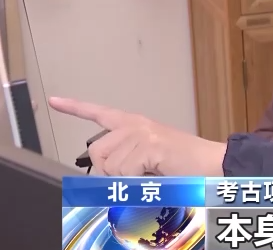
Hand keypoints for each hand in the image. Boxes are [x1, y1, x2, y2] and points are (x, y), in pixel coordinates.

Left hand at [48, 97, 226, 176]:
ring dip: (127, 179)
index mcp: (134, 124)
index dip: (74, 107)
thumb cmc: (183, 164)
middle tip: (137, 174)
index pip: (99, 113)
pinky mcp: (149, 144)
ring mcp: (142, 133)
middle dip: (110, 172)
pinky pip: (125, 172)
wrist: (211, 164)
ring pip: (110, 166)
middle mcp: (135, 124)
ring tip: (152, 172)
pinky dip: (138, 180)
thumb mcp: (147, 159)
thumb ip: (124, 160)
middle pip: (96, 153)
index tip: (54, 100)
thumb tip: (101, 173)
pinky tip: (157, 171)